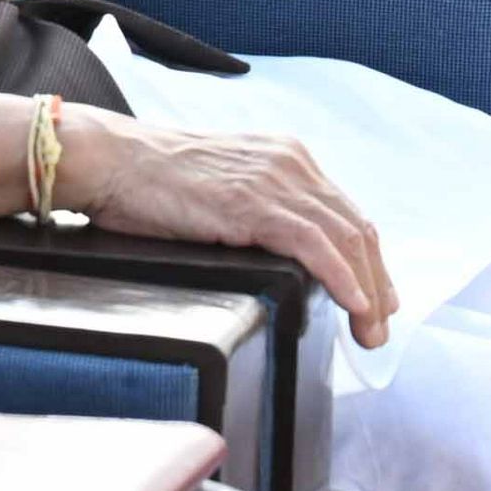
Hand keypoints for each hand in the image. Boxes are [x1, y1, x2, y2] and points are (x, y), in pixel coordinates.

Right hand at [66, 109, 400, 346]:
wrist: (112, 160)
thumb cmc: (151, 182)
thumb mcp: (222, 191)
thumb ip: (257, 213)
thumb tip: (280, 259)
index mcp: (286, 158)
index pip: (344, 214)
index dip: (368, 262)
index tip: (377, 301)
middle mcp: (291, 163)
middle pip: (355, 228)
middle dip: (376, 284)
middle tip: (379, 328)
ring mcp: (275, 180)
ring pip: (344, 239)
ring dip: (366, 292)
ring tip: (370, 332)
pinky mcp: (254, 202)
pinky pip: (314, 244)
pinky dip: (342, 278)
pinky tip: (354, 305)